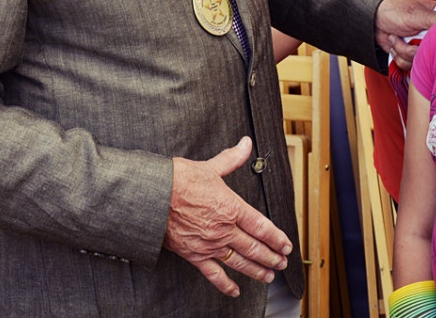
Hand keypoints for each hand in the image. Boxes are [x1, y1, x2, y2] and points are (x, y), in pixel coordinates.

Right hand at [164, 137, 292, 297]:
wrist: (150, 197)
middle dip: (271, 256)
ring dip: (256, 270)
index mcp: (232, 208)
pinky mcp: (193, 254)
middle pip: (254, 247)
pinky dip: (225, 284)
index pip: (261, 226)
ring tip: (268, 275)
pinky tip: (234, 290)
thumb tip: (245, 144)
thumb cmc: (177, 181)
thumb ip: (232, 159)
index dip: (276, 237)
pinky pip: (213, 274)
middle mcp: (223, 229)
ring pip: (238, 262)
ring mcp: (209, 244)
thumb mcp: (210, 167)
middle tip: (282, 262)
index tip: (286, 245)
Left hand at [375, 0, 435, 70]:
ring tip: (396, 38)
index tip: (424, 39)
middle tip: (405, 36)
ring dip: (402, 52)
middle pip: (434, 53)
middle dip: (413, 49)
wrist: (373, 19)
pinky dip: (398, 57)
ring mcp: (422, 46)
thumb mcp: (415, 14)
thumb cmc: (394, 10)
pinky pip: (410, 66)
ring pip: (420, 62)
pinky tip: (394, 44)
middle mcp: (433, 35)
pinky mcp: (412, 55)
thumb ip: (434, 18)